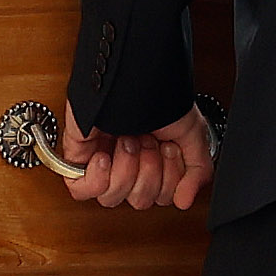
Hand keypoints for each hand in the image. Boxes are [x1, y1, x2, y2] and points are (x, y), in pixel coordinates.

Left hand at [57, 101, 214, 214]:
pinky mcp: (78, 158)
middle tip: (149, 142)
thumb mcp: (191, 132)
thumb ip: (197, 171)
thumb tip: (185, 201)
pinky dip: (97, 178)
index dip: (169, 180)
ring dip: (126, 169)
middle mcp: (129, 164)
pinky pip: (82, 191)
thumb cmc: (156, 93)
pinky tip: (106, 157)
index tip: (170, 149)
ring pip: (113, 198)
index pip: (163, 197)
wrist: (129, 74)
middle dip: (149, 172)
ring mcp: (103, 162)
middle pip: (140, 201)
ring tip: (128, 141)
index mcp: (155, 161)